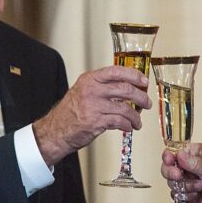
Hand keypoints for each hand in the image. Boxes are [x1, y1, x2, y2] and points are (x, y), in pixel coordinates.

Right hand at [33, 65, 151, 164]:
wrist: (55, 131)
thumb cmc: (71, 112)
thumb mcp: (83, 91)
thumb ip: (102, 86)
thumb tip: (128, 87)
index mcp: (90, 79)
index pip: (116, 71)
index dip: (134, 75)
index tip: (144, 81)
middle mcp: (91, 90)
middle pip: (125, 89)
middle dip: (141, 97)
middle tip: (146, 103)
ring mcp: (93, 106)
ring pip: (125, 108)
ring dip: (135, 116)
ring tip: (138, 122)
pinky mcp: (95, 122)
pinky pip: (119, 122)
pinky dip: (127, 125)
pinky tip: (128, 127)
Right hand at [160, 143, 201, 202]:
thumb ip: (195, 162)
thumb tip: (179, 155)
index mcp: (195, 154)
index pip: (175, 152)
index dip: (169, 156)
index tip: (170, 160)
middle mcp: (189, 166)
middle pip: (168, 167)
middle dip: (172, 173)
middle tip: (179, 176)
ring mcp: (188, 180)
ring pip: (172, 183)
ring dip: (185, 186)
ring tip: (200, 186)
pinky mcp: (188, 194)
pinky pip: (177, 195)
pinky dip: (186, 196)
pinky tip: (197, 194)